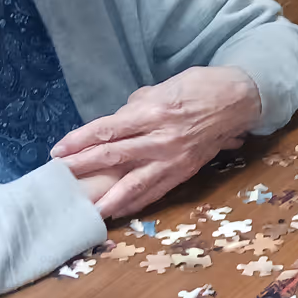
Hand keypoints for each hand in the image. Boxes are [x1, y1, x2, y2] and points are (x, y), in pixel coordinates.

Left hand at [53, 66, 262, 218]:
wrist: (238, 100)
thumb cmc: (200, 86)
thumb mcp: (164, 87)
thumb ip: (137, 106)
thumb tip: (118, 122)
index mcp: (153, 112)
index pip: (107, 130)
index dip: (80, 142)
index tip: (58, 151)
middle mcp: (160, 138)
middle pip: (113, 156)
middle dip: (83, 168)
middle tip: (60, 178)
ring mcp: (173, 158)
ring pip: (134, 183)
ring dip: (108, 198)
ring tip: (88, 210)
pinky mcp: (185, 171)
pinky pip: (156, 191)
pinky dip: (136, 202)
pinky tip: (119, 211)